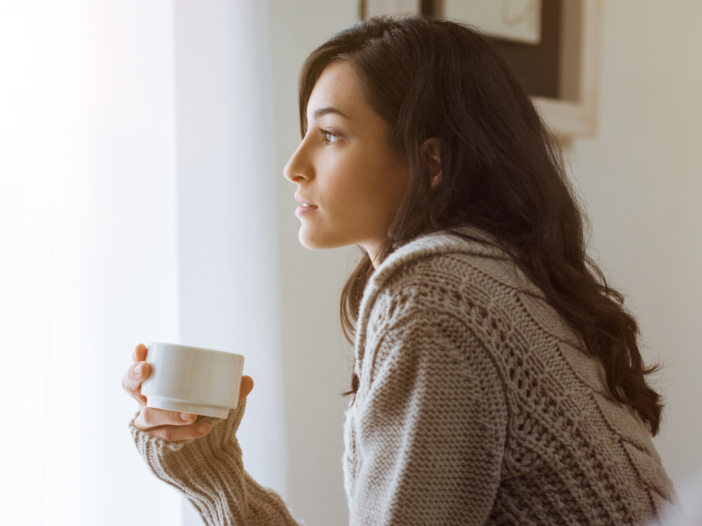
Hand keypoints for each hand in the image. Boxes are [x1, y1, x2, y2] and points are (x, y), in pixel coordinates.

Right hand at [122, 343, 253, 442]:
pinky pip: (167, 437)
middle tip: (147, 370)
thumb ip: (229, 389)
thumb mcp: (213, 398)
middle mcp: (145, 403)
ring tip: (192, 414)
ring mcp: (148, 425)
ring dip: (171, 413)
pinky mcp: (155, 444)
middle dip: (135, 376)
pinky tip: (203, 429)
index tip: (141, 348)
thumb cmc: (201, 413)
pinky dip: (187, 433)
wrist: (202, 452)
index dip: (135, 359)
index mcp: (154, 386)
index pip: (137, 369)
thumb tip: (248, 380)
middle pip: (131, 387)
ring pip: (151, 416)